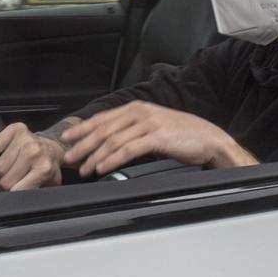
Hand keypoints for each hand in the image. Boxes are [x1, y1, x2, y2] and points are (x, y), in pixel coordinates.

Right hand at [0, 122, 65, 190]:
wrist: (52, 149)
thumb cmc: (47, 168)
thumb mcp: (47, 187)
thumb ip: (35, 195)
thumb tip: (19, 205)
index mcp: (44, 169)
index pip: (16, 191)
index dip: (10, 196)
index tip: (10, 195)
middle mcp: (35, 152)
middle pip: (4, 181)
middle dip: (2, 187)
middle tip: (5, 186)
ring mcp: (25, 138)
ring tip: (2, 175)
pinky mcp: (15, 129)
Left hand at [61, 101, 257, 178]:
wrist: (210, 140)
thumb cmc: (183, 136)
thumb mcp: (154, 128)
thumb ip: (133, 131)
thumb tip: (111, 144)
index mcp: (137, 108)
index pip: (103, 118)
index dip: (82, 128)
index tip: (67, 138)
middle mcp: (140, 113)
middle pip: (104, 129)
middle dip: (82, 144)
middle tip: (68, 157)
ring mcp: (149, 124)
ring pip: (113, 140)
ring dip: (94, 156)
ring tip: (83, 168)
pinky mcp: (158, 137)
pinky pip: (129, 149)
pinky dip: (112, 159)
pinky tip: (102, 168)